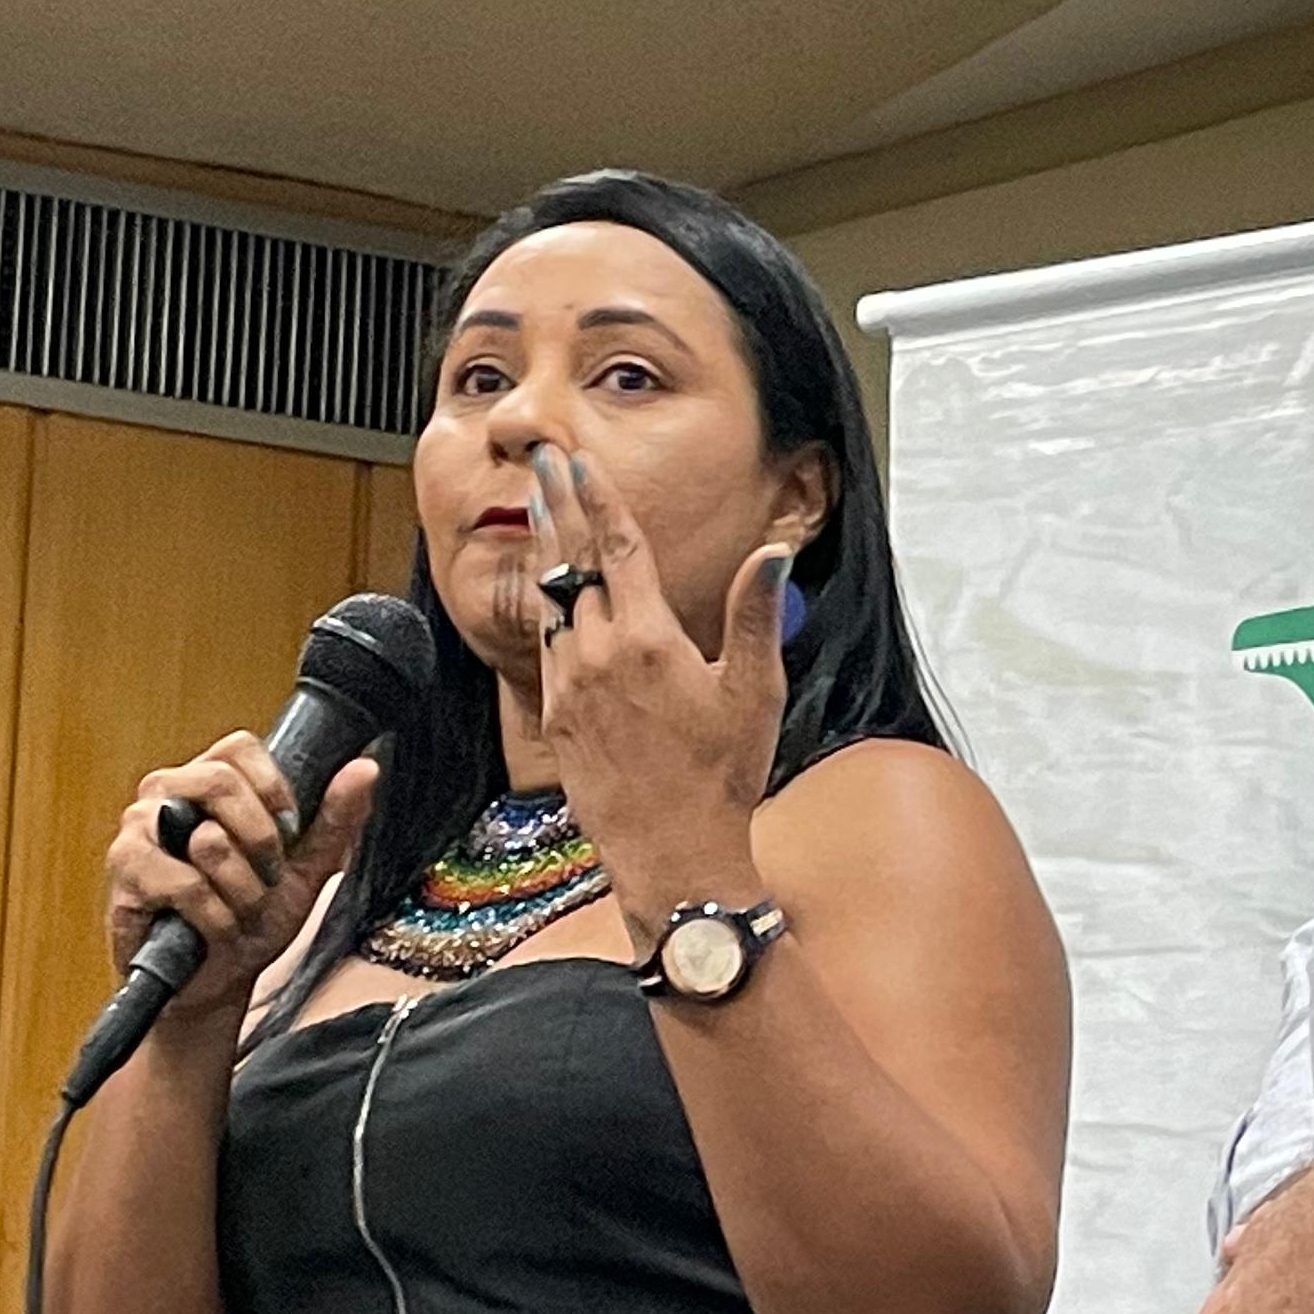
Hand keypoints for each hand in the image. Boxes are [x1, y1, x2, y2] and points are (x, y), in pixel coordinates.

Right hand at [102, 736, 379, 1029]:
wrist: (216, 982)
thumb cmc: (253, 918)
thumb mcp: (308, 868)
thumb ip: (336, 818)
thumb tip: (365, 768)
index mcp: (208, 782)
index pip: (239, 747)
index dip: (274, 788)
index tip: (288, 830)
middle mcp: (166, 794)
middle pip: (220, 780)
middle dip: (262, 842)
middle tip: (267, 877)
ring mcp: (139, 829)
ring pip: (209, 839)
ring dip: (242, 891)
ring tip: (237, 909)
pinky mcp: (125, 872)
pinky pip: (187, 885)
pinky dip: (216, 918)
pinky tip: (213, 929)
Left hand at [526, 447, 790, 913]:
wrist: (672, 852)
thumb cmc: (722, 776)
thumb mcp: (755, 691)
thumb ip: (756, 614)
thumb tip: (772, 553)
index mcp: (651, 639)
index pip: (619, 549)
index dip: (598, 499)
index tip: (579, 462)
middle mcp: (600, 653)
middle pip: (574, 562)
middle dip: (558, 505)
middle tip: (544, 461)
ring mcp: (571, 684)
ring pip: (552, 601)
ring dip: (547, 552)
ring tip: (541, 513)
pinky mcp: (555, 715)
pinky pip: (546, 646)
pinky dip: (547, 610)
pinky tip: (551, 597)